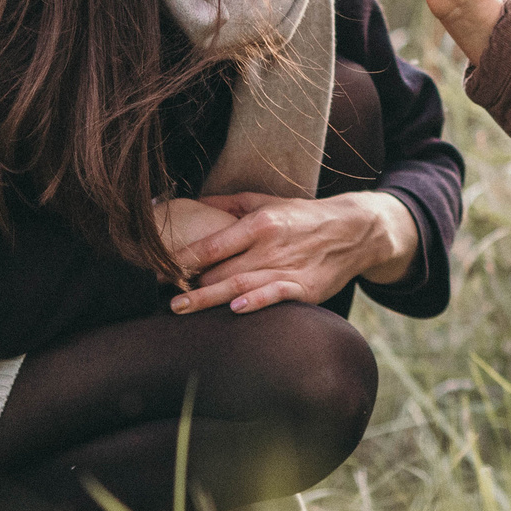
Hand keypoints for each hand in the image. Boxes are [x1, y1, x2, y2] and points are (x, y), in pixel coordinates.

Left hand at [169, 191, 418, 314]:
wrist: (354, 230)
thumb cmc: (303, 217)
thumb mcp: (267, 201)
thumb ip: (229, 204)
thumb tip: (193, 203)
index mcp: (259, 223)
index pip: (211, 243)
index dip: (182, 258)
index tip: (156, 268)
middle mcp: (270, 245)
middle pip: (219, 269)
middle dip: (188, 283)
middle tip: (160, 294)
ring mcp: (288, 268)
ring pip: (240, 285)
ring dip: (207, 299)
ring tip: (179, 309)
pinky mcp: (305, 288)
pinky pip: (276, 295)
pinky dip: (258, 301)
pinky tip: (237, 309)